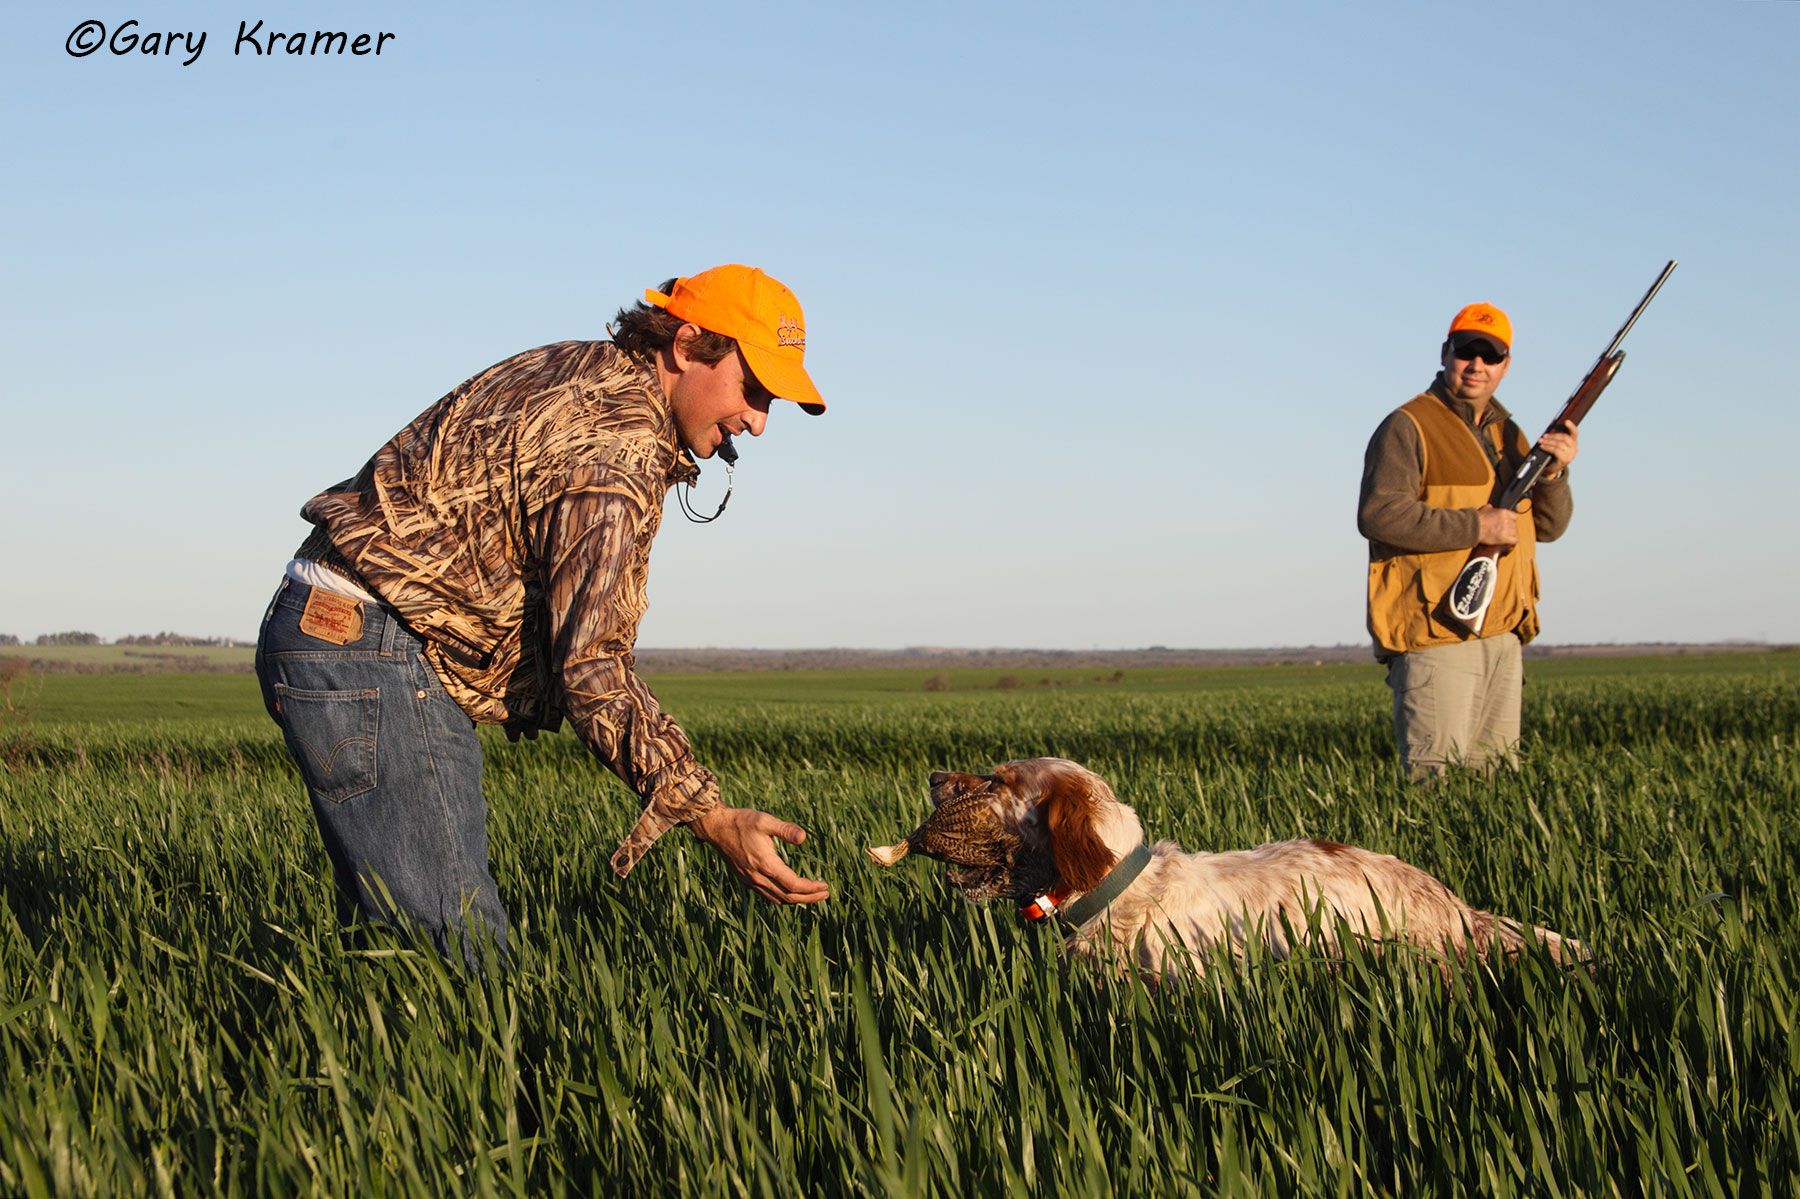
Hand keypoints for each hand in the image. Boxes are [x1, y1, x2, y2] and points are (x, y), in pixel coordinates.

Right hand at [688, 806, 830, 904]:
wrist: (717, 828)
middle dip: (809, 898)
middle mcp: (758, 877)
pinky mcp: (747, 880)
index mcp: (766, 864)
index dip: (811, 888)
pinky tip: (791, 892)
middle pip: (788, 897)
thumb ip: (785, 829)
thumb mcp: (765, 821)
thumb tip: (804, 837)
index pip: (794, 885)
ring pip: (778, 899)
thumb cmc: (742, 822)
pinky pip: (769, 895)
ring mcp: (751, 881)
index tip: (825, 886)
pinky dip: (783, 897)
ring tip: (813, 895)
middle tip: (826, 894)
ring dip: (797, 900)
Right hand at [1477, 505, 1518, 546]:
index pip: (1515, 516)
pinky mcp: (1504, 538)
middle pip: (1514, 525)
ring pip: (1515, 533)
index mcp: (1504, 512)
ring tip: (1506, 537)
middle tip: (1505, 531)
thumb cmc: (1477, 519)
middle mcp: (1507, 521)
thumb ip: (1491, 508)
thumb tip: (1491, 508)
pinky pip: (1514, 540)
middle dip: (1510, 528)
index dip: (1511, 520)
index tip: (1508, 523)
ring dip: (1511, 535)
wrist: (1473, 527)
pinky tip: (1509, 542)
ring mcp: (1507, 530)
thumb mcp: (1485, 509)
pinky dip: (1512, 541)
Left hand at [1537, 420, 1578, 476]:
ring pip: (1559, 444)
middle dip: (1553, 436)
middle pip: (1565, 437)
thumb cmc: (1552, 455)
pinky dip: (1547, 447)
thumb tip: (1548, 432)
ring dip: (1548, 441)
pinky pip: (1556, 450)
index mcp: (1573, 443)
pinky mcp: (1565, 460)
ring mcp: (1570, 455)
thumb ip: (1555, 439)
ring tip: (1540, 441)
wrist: (1551, 470)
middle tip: (1544, 436)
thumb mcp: (1556, 446)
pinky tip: (1542, 446)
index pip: (1575, 433)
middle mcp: (1574, 448)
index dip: (1571, 427)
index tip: (1566, 421)